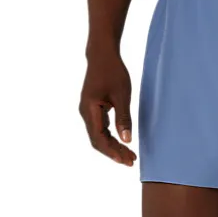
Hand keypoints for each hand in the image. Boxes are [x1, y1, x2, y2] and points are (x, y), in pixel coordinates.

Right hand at [79, 50, 136, 165]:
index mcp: (90, 109)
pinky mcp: (93, 109)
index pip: (98, 138)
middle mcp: (85, 112)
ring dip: (113, 146)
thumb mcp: (122, 95)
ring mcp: (88, 111)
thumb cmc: (113, 71)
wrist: (102, 54)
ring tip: (129, 155)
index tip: (125, 160)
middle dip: (114, 152)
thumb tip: (127, 140)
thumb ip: (123, 118)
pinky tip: (123, 142)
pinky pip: (101, 128)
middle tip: (131, 162)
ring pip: (99, 136)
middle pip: (98, 140)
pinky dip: (112, 137)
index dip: (112, 151)